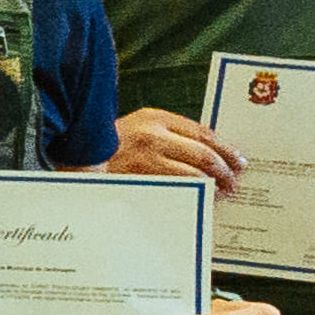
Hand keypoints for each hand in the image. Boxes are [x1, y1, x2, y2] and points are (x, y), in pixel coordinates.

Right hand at [104, 108, 238, 192]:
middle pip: (203, 153)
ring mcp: (145, 159)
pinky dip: (197, 193)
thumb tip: (210, 153)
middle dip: (224, 169)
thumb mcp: (139, 130)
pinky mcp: (140, 180)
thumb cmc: (111, 149)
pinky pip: (179, 188)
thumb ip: (169, 135)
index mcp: (154, 117)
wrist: (76, 162)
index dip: (225, 148)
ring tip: (224, 191)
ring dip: (214, 184)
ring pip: (194, 174)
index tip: (238, 160)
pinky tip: (205, 197)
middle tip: (234, 180)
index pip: (202, 132)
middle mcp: (151, 135)